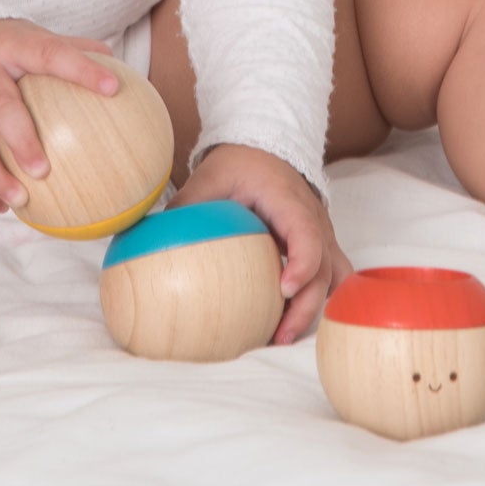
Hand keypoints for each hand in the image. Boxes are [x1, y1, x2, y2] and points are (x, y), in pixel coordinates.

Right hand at [0, 18, 118, 214]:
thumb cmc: (10, 52)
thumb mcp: (37, 40)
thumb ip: (75, 53)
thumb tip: (122, 73)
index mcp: (12, 47)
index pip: (50, 54)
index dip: (81, 69)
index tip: (112, 88)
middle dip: (20, 138)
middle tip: (43, 170)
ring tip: (19, 201)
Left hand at [168, 141, 351, 345]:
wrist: (263, 150)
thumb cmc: (238, 165)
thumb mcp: (209, 178)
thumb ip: (185, 207)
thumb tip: (150, 241)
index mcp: (289, 200)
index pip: (308, 234)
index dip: (303, 263)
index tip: (284, 289)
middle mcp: (314, 219)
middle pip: (326, 269)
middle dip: (306, 306)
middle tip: (277, 335)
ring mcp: (321, 234)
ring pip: (334, 278)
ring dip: (313, 308)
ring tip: (281, 335)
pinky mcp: (319, 247)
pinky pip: (329, 278)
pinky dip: (315, 301)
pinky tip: (286, 320)